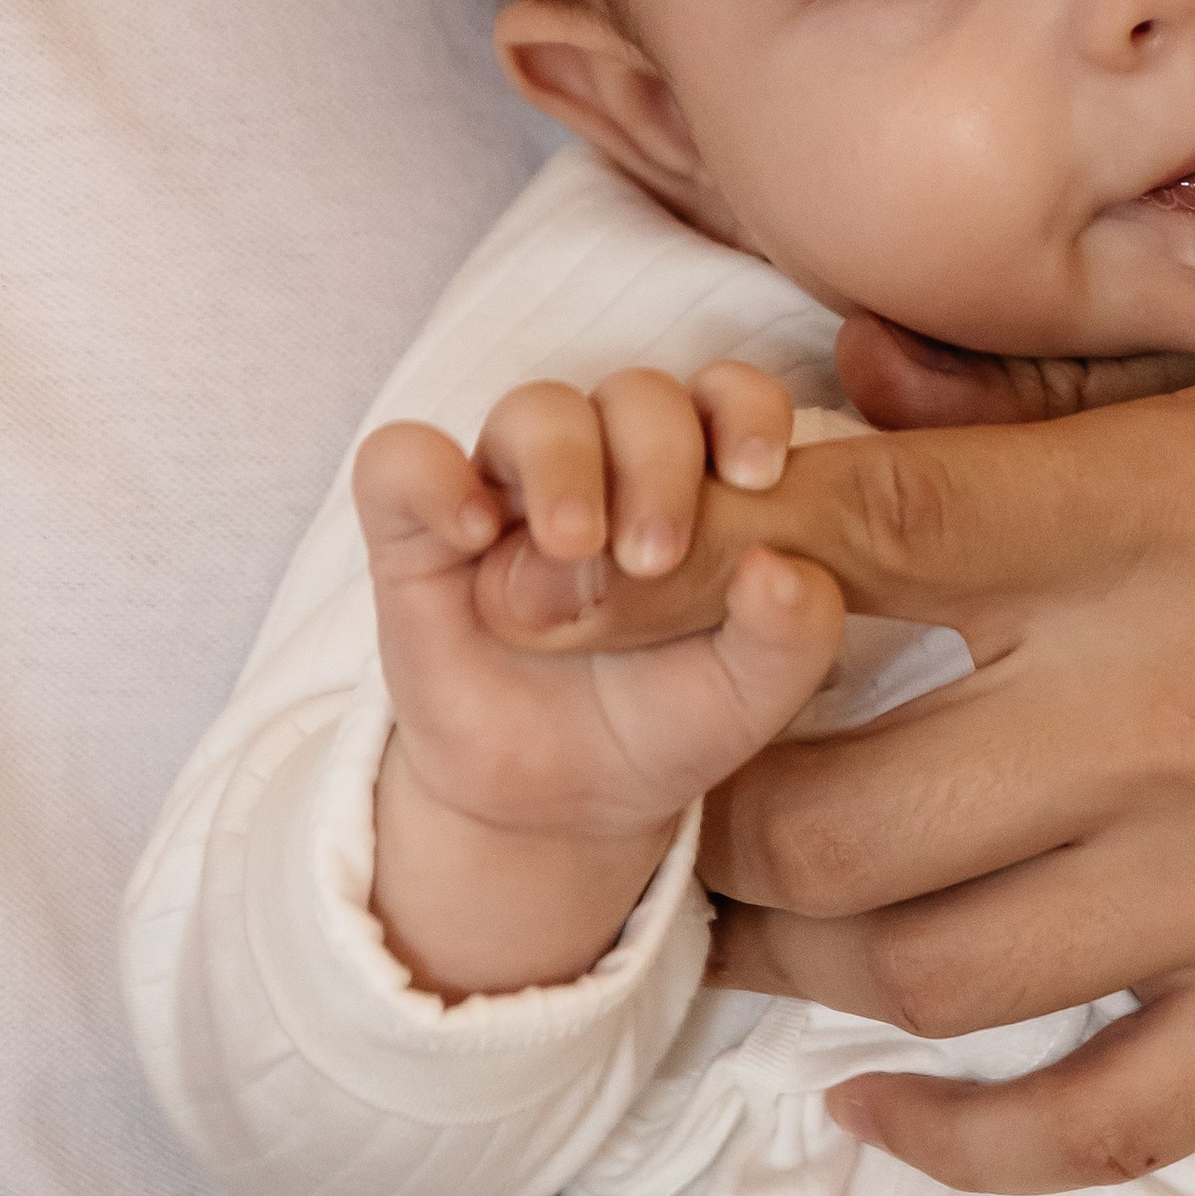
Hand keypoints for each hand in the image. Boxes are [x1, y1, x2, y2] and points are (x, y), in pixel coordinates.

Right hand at [356, 365, 844, 995]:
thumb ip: (793, 632)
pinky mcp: (417, 530)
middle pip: (634, 394)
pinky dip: (431, 477)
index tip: (761, 476)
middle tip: (659, 556)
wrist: (564, 801)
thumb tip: (784, 569)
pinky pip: (401, 462)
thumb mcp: (751, 695)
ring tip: (576, 546)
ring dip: (562, 464)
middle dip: (657, 458)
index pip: (726, 393)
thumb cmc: (669, 717)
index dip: (746, 410)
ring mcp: (507, 489)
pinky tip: (472, 533)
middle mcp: (603, 461)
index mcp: (697, 474)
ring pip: (532, 409)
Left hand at [475, 314, 1194, 1195]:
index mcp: (1192, 504)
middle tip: (647, 782)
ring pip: (921, 966)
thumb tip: (872, 381)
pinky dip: (950, 1138)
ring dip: (780, 962)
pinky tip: (870, 1109)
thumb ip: (1093, 396)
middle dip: (699, 799)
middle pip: (834, 792)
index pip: (871, 526)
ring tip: (722, 926)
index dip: (697, 556)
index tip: (607, 576)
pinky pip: (1089, 1124)